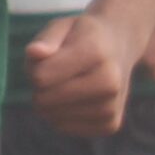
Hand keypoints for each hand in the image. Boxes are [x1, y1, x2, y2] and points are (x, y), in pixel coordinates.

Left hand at [25, 11, 137, 136]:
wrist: (120, 46)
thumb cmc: (82, 36)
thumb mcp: (63, 26)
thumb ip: (46, 39)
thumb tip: (34, 52)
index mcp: (96, 52)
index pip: (40, 77)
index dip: (34, 67)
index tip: (48, 58)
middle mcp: (110, 82)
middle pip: (45, 101)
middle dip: (41, 87)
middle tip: (56, 72)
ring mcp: (112, 106)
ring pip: (53, 117)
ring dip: (50, 102)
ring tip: (67, 82)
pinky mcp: (111, 124)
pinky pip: (64, 127)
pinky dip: (61, 115)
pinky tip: (75, 98)